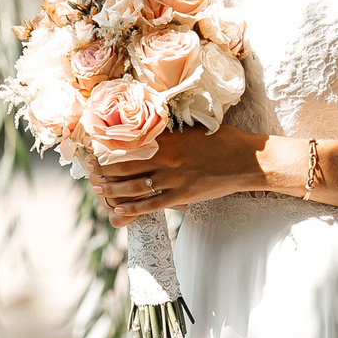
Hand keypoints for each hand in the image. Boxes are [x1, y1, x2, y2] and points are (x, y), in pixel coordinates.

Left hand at [90, 123, 269, 227]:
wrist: (248, 161)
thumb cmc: (224, 140)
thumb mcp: (195, 129)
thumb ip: (173, 132)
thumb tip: (154, 127)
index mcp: (169, 140)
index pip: (130, 144)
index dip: (110, 149)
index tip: (95, 150)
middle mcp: (167, 159)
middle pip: (126, 166)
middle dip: (105, 170)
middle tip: (90, 173)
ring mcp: (174, 179)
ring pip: (134, 187)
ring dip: (113, 190)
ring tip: (99, 190)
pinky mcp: (183, 196)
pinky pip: (152, 204)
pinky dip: (133, 208)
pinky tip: (119, 210)